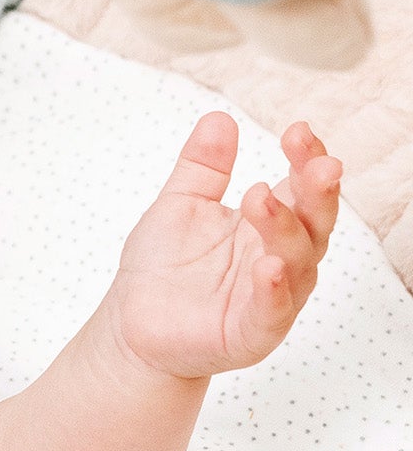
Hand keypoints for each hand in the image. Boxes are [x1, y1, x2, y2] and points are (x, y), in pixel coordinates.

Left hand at [106, 112, 339, 380]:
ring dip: (285, 231)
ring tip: (261, 198)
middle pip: (313, 223)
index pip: (300, 189)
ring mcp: (271, 298)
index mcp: (267, 225)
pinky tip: (269, 267)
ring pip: (298, 264)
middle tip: (317, 162)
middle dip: (317, 192)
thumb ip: (203, 166)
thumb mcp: (181, 204)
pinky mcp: (252, 333)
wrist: (132, 322)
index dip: (305, 160)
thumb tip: (219, 117)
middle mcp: (279, 259)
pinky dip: (274, 290)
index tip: (298, 131)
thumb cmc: (163, 264)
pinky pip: (272, 312)